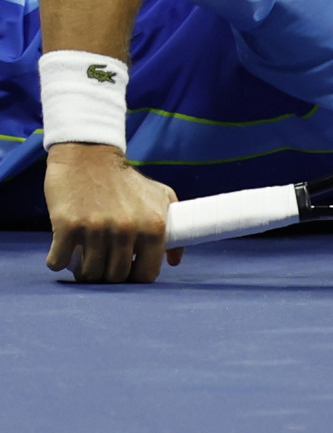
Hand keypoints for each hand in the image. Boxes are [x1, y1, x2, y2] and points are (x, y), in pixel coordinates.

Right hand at [43, 143, 181, 282]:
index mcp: (153, 226)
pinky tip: (63, 250)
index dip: (136, 277)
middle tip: (102, 263)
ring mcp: (97, 228)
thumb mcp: (161, 197)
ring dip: (84, 270)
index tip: (127, 270)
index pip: (146, 274)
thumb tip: (174, 262)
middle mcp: (127, 229)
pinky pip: (59, 261)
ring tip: (83, 258)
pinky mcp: (67, 225)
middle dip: (108, 275)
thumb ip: (174, 229)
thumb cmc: (127, 180)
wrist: (91, 155)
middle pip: (116, 277)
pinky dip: (58, 261)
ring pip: (89, 273)